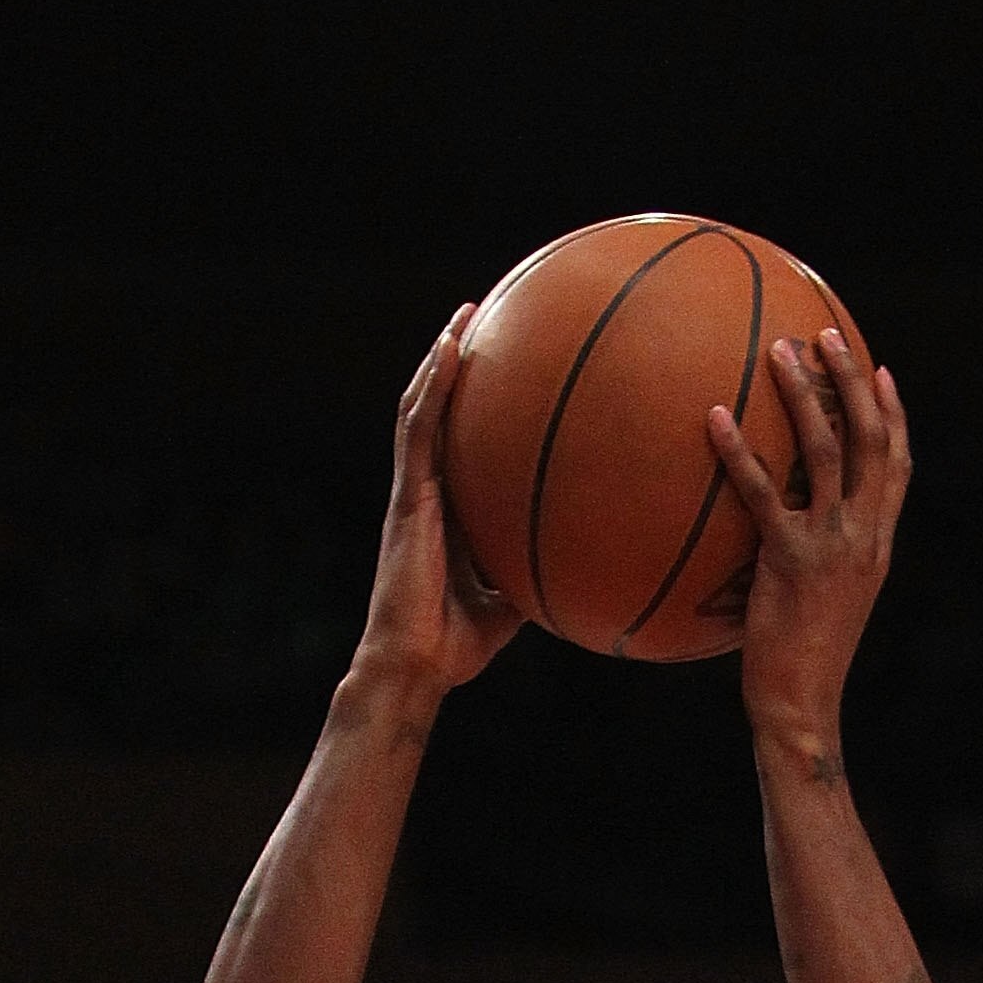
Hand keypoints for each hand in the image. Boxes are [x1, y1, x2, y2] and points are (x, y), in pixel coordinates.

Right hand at [353, 312, 521, 705]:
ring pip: (420, 410)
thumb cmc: (454, 648)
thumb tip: (576, 570)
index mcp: (444, 515)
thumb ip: (530, 578)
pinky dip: (434, 387)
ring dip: (440, 360)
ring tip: (464, 316)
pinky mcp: (406, 498)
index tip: (497, 370)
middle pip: (435, 414)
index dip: (469, 407)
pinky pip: (420, 430)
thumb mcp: (507, 608)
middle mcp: (424, 495)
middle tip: (481, 321)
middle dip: (453, 366)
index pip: (456, 447)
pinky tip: (452, 350)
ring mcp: (412, 493)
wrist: (416, 666)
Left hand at [711, 326, 908, 745]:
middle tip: (824, 335)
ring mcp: (832, 547)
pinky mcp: (791, 563)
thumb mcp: (829, 604)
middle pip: (871, 439)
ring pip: (827, 450)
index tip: (879, 371)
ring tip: (778, 352)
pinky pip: (762, 494)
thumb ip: (823, 558)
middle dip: (851, 380)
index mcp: (878, 545)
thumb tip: (787, 529)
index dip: (892, 414)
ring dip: (805, 394)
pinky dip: (739, 452)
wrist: (802, 707)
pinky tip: (715, 418)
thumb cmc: (805, 663)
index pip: (898, 466)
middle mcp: (864, 537)